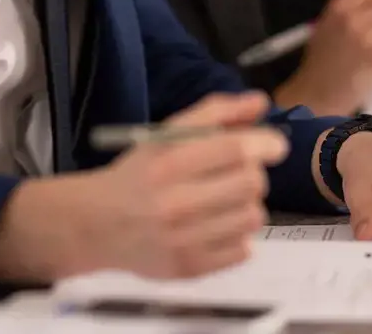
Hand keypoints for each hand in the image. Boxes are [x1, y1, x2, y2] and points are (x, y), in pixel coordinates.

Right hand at [0, 91, 287, 282]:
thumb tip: (260, 102)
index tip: (274, 145)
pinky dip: (238, 234)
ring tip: (226, 199)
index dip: (265, 144)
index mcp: (167, 162)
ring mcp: (182, 240)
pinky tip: (217, 224)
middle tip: (241, 173)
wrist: (97, 224)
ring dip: (248, 204)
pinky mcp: (189, 269)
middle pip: (250, 183)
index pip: (235, 150)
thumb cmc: (139, 173)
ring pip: (252, 216)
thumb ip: (216, 113)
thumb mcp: (167, 134)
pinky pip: (244, 249)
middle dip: (254, 173)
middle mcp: (173, 202)